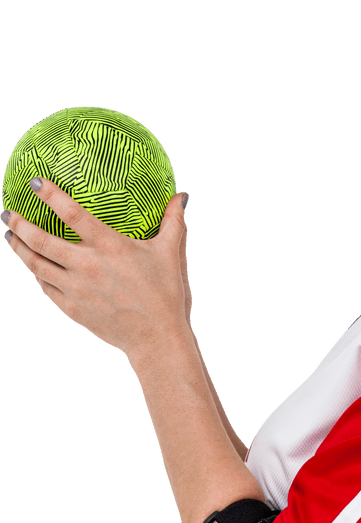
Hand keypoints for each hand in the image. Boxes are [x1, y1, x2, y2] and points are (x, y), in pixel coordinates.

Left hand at [2, 178, 190, 359]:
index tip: (34, 182)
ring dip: (19, 248)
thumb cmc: (166, 295)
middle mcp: (87, 266)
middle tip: (6, 211)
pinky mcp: (72, 309)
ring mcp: (76, 289)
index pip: (71, 214)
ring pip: (36, 265)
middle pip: (41, 240)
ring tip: (9, 236)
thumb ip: (173, 221)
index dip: (50, 195)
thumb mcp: (171, 254)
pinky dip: (35, 274)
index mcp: (110, 247)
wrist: (157, 340)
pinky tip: (32, 266)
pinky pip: (45, 287)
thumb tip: (181, 195)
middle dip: (18, 223)